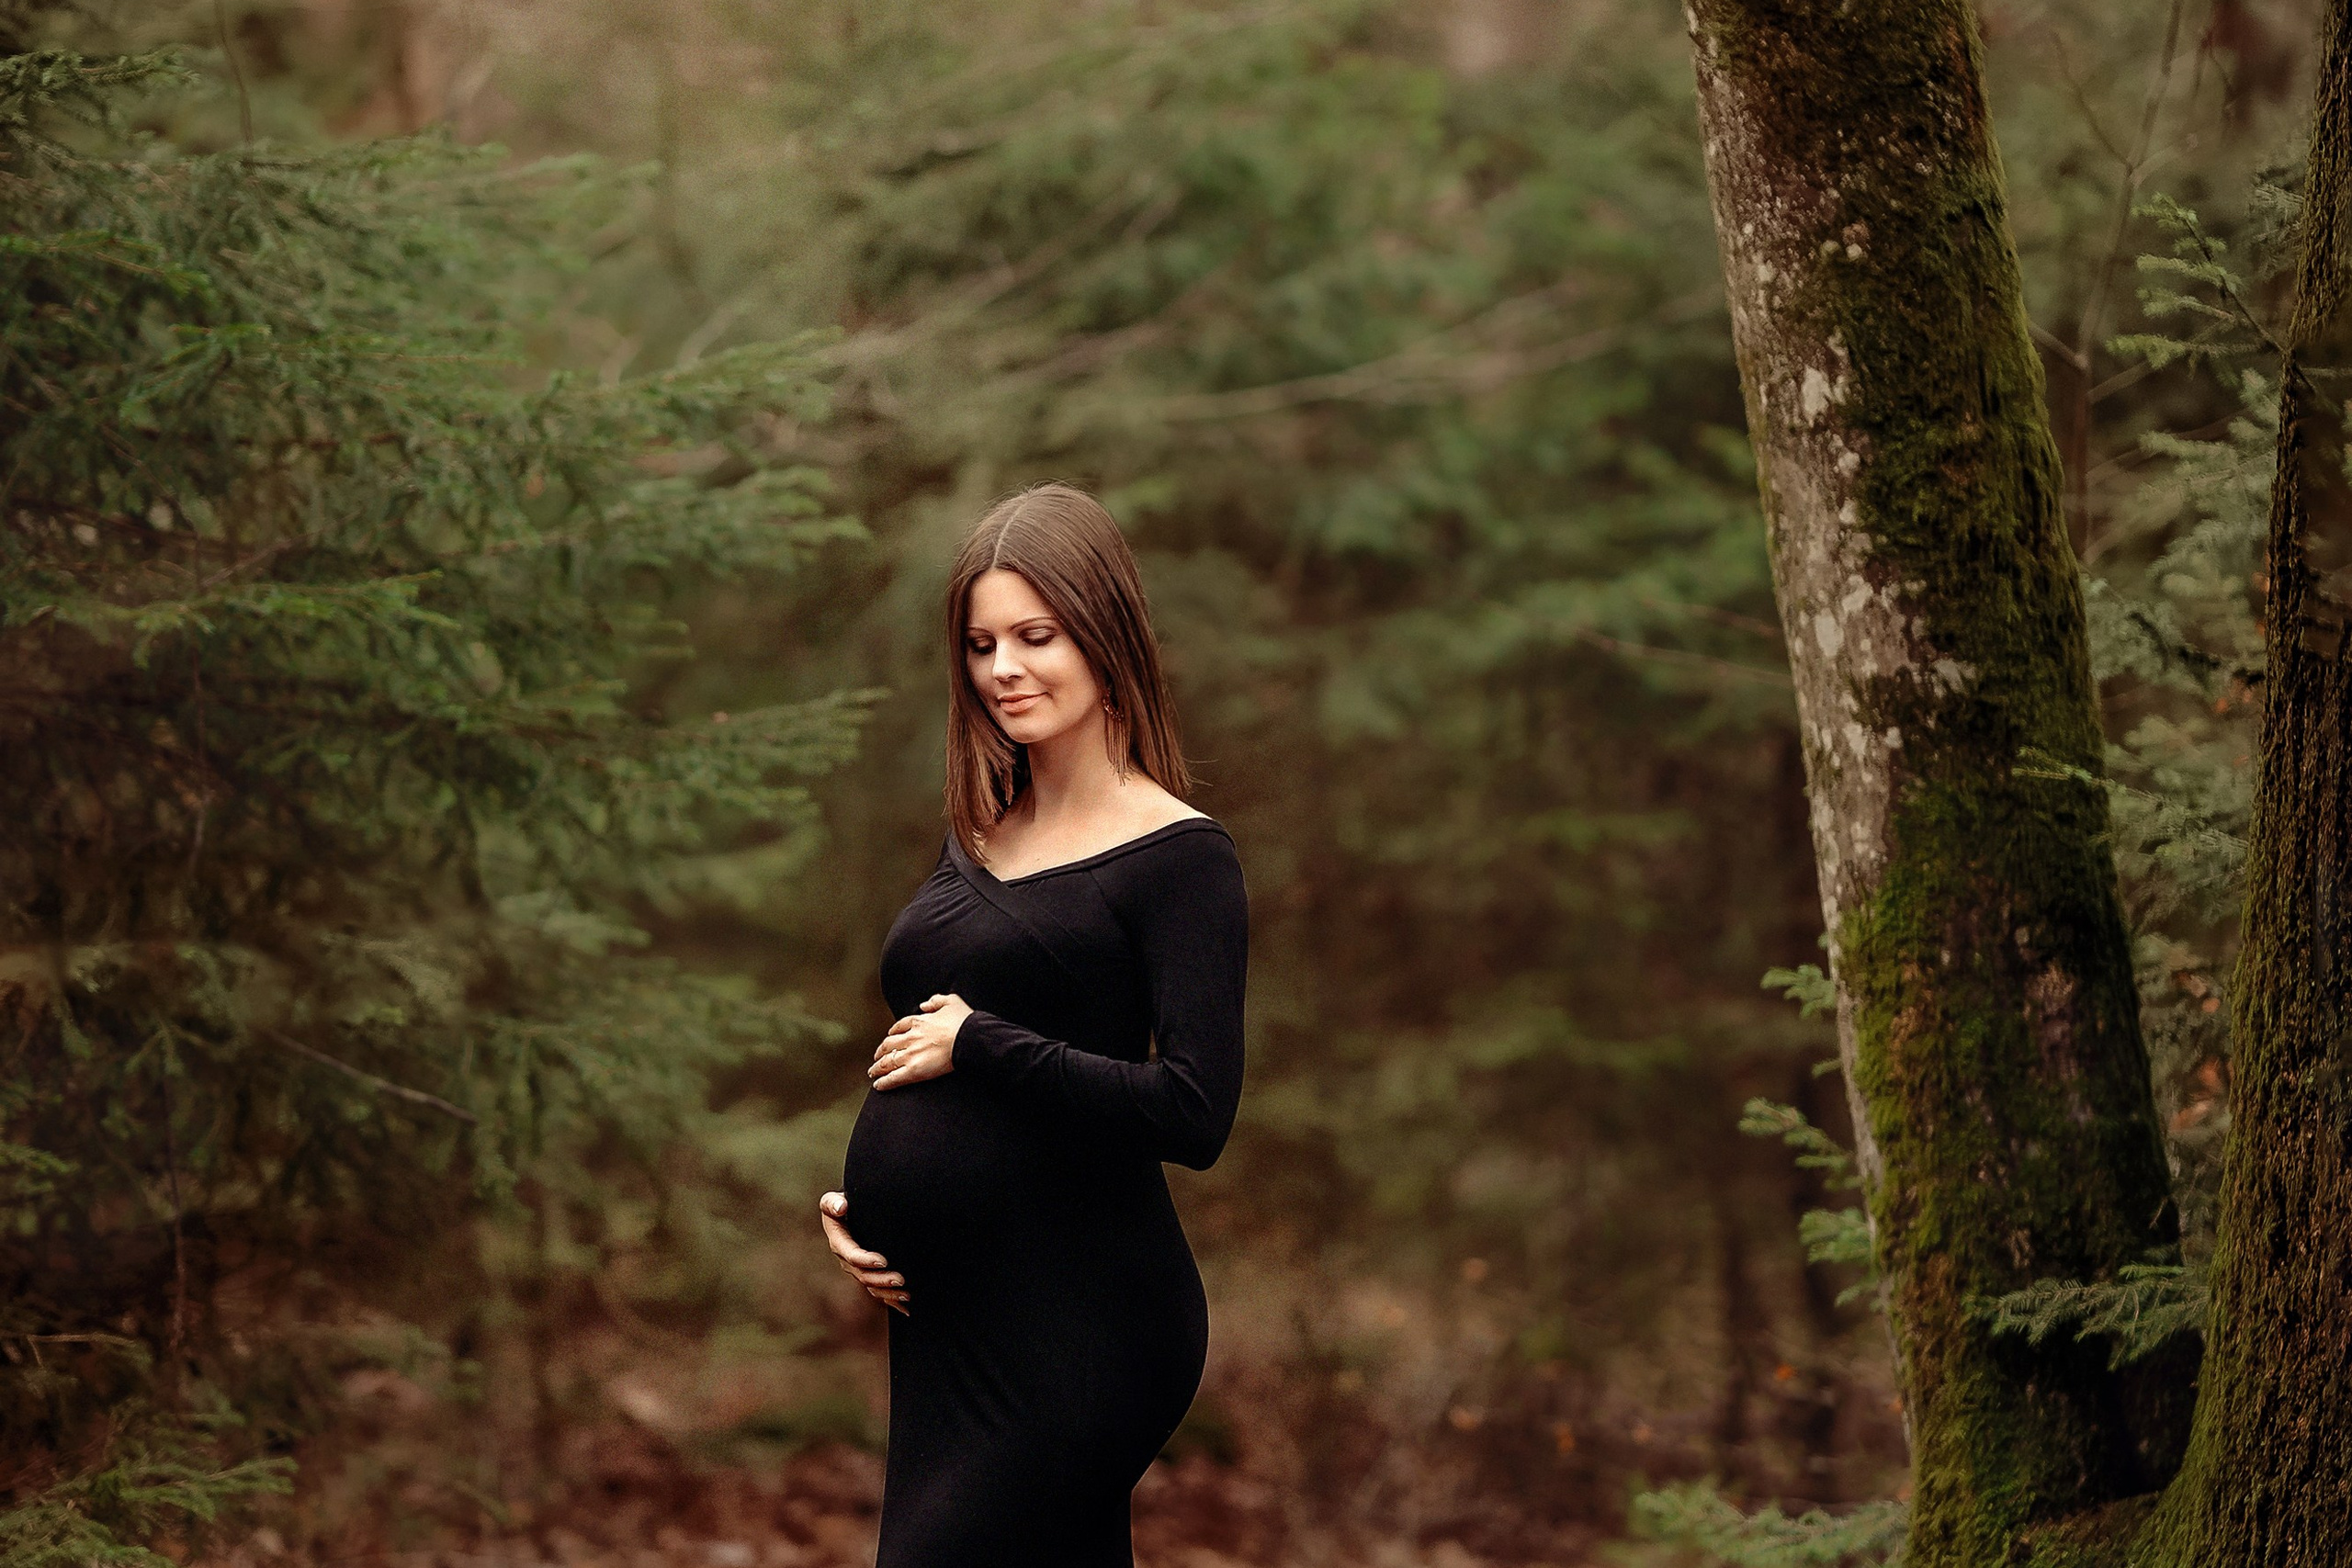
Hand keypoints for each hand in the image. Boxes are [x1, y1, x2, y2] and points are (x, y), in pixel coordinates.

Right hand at [818, 1191, 907, 1314]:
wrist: (851, 1211)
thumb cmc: (844, 1203)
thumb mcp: (833, 1201)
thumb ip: (833, 1203)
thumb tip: (841, 1207)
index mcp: (839, 1242)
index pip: (852, 1255)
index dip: (866, 1260)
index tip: (883, 1260)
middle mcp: (847, 1260)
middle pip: (864, 1275)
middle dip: (882, 1279)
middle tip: (901, 1279)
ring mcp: (858, 1270)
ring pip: (872, 1287)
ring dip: (888, 1293)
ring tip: (907, 1295)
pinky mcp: (869, 1274)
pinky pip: (879, 1292)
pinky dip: (891, 1301)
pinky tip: (906, 1309)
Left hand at [869, 992, 971, 1090]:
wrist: (970, 1038)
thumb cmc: (964, 1022)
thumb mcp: (951, 1001)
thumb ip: (937, 1000)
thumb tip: (925, 1004)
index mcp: (919, 1022)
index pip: (899, 1027)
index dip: (892, 1033)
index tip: (890, 1037)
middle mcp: (911, 1038)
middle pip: (888, 1046)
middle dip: (880, 1052)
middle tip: (876, 1058)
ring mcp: (911, 1055)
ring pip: (887, 1062)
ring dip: (877, 1068)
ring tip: (873, 1073)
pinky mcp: (914, 1071)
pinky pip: (894, 1078)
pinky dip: (884, 1083)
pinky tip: (878, 1085)